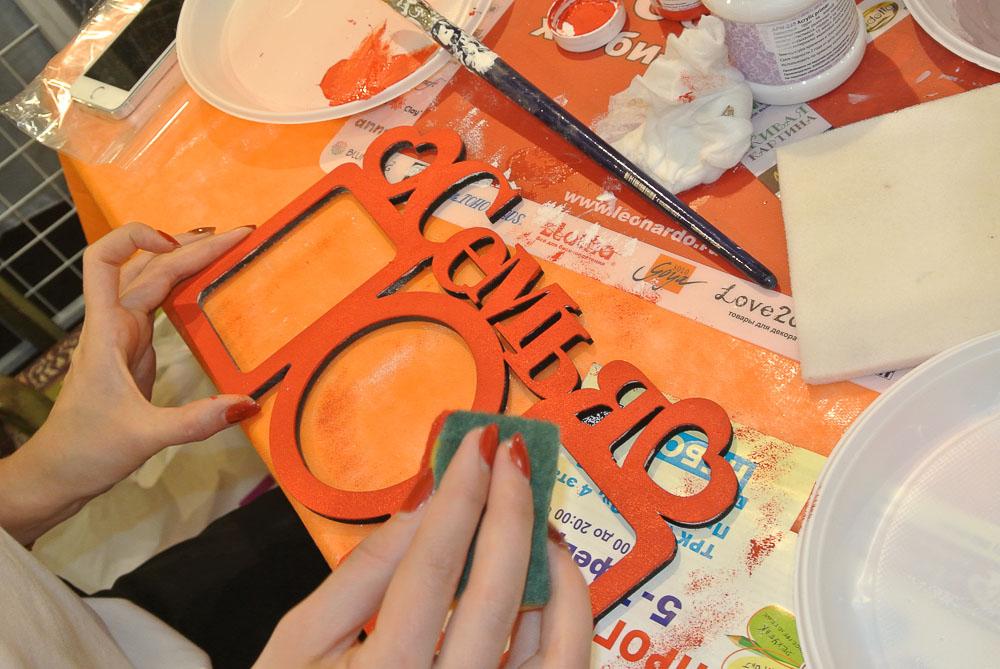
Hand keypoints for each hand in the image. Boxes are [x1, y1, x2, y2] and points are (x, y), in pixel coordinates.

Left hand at [0, 223, 257, 543]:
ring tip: (228, 246)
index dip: (137, 239)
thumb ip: (195, 421)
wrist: (58, 472)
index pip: (103, 260)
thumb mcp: (144, 437)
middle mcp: (113, 324)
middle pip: (147, 265)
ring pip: (153, 280)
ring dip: (187, 258)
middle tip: (240, 236)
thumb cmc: (86, 450)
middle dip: (192, 246)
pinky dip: (184, 285)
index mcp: (106, 331)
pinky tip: (208, 281)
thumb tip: (248, 404)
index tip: (179, 245)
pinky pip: (160, 303)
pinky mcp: (135, 349)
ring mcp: (124, 335)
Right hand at [255, 427, 593, 667]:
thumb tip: (426, 496)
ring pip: (553, 639)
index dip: (461, 493)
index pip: (432, 565)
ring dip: (554, 562)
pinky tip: (550, 573)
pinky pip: (563, 667)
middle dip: (510, 508)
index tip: (478, 438)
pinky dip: (569, 614)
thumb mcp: (302, 642)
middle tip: (514, 454)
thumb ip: (363, 570)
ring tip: (537, 513)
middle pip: (496, 591)